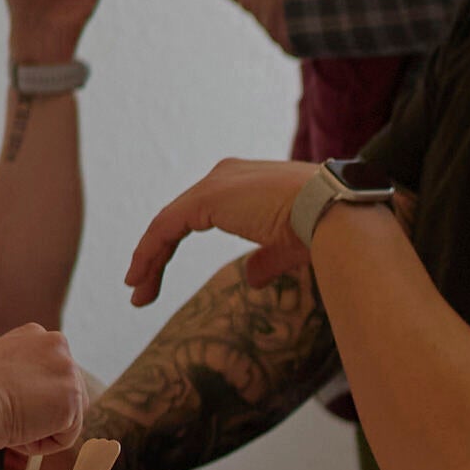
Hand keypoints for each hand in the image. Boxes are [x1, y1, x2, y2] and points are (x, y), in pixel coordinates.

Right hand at [0, 319, 92, 462]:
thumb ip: (22, 373)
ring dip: (41, 429)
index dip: (29, 399)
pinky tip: (19, 435)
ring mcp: (68, 369)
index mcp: (36, 334)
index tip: (5, 403)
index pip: (49, 375)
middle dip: (41, 414)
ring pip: (69, 416)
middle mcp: (57, 344)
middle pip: (66, 394)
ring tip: (11, 423)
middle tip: (8, 417)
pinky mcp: (73, 397)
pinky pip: (66, 437)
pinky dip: (42, 444)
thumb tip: (35, 396)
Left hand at [127, 158, 342, 309]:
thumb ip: (265, 260)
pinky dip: (149, 253)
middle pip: (177, 219)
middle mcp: (226, 176)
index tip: (158, 278)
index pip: (197, 214)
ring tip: (137, 294)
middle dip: (157, 256)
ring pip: (167, 224)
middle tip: (143, 290)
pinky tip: (138, 278)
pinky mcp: (207, 197)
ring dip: (148, 260)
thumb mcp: (286, 247)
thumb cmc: (321, 228)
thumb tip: (251, 279)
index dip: (174, 246)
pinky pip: (165, 227)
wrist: (332, 211)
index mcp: (244, 185)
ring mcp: (215, 185)